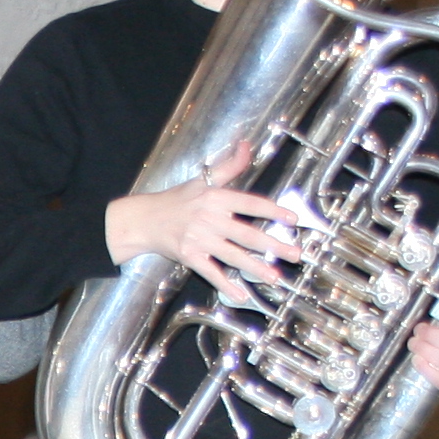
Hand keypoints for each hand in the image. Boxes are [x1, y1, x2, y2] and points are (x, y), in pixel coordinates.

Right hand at [105, 144, 293, 303]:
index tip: (293, 220)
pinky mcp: (190, 256)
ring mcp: (200, 240)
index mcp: (216, 198)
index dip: (273, 212)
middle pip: (248, 234)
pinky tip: (239, 294)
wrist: (144, 220)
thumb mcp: (203, 179)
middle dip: (273, 245)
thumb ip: (229, 165)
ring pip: (234, 256)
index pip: (251, 204)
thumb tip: (246, 145)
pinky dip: (225, 284)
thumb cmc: (175, 200)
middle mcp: (210, 219)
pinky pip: (210, 272)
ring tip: (275, 276)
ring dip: (256, 267)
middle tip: (295, 254)